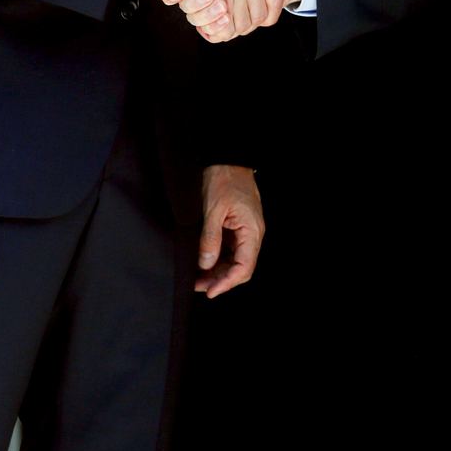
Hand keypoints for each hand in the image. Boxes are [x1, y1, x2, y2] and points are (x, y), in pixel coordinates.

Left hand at [196, 164, 263, 297]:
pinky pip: (231, 249)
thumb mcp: (213, 209)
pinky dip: (218, 258)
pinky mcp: (238, 226)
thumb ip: (210, 238)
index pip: (244, 267)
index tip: (209, 292)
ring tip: (197, 278)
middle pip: (240, 267)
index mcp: (252, 230)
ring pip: (235, 260)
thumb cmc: (223, 178)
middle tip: (198, 286)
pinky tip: (204, 263)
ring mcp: (246, 230)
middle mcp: (252, 233)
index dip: (227, 283)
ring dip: (218, 271)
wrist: (226, 158)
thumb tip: (206, 264)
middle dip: (220, 280)